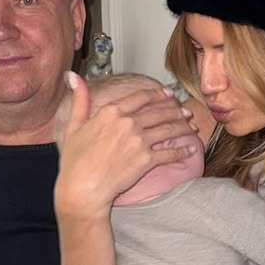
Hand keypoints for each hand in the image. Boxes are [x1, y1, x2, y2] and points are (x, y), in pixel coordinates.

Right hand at [56, 75, 199, 216]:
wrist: (82, 188)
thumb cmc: (75, 161)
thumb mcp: (73, 126)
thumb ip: (79, 100)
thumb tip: (73, 76)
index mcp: (111, 112)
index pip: (141, 98)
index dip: (158, 95)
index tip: (168, 94)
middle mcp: (128, 122)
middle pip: (159, 112)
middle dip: (176, 111)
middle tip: (186, 111)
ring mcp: (139, 141)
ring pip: (168, 129)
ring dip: (183, 127)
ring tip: (192, 126)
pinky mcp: (146, 160)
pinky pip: (170, 153)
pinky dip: (183, 151)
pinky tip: (191, 149)